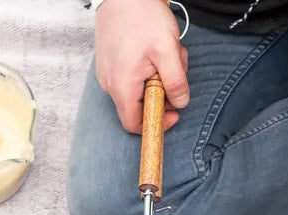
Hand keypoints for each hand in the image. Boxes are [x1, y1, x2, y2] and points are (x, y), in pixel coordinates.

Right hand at [95, 0, 188, 133]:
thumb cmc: (143, 16)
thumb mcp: (167, 50)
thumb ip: (176, 81)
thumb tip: (181, 103)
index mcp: (122, 86)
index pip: (134, 124)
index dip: (156, 123)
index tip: (173, 112)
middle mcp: (109, 84)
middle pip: (139, 106)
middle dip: (162, 94)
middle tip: (174, 70)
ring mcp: (107, 73)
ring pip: (137, 90)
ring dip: (156, 78)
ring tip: (165, 54)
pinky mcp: (108, 63)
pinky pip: (130, 77)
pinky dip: (147, 69)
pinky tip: (154, 51)